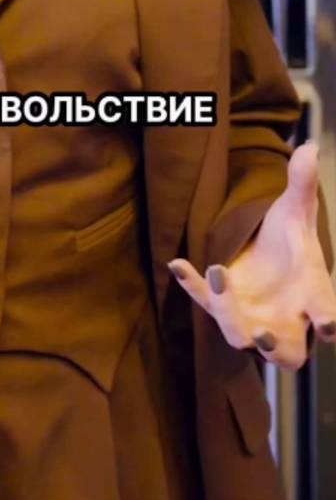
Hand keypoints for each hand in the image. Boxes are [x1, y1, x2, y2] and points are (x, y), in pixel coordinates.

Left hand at [167, 140, 335, 370]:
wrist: (265, 253)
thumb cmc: (290, 240)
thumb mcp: (296, 209)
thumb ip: (302, 184)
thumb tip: (311, 147)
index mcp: (313, 297)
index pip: (326, 317)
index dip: (328, 323)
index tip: (326, 324)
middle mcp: (285, 319)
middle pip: (287, 352)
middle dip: (276, 348)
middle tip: (262, 334)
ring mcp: (251, 318)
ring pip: (242, 336)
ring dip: (231, 318)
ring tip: (220, 275)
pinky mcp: (221, 305)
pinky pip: (204, 301)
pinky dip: (192, 285)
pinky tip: (178, 263)